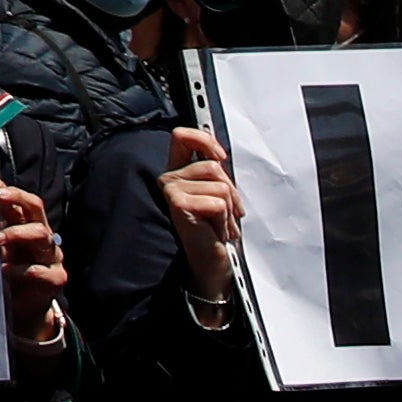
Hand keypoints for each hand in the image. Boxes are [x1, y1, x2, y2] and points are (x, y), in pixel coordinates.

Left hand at [0, 178, 68, 355]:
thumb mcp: (0, 248)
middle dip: (17, 198)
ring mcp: (52, 256)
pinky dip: (21, 269)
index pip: (23, 201)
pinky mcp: (56, 278)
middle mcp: (42, 237)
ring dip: (17, 233)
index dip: (10, 190)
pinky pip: (40, 270)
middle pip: (36, 208)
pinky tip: (5, 270)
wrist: (24, 308)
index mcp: (28, 226)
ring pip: (42, 235)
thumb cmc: (9, 273)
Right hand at [154, 127, 245, 314]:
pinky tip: (216, 231)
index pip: (183, 136)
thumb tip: (221, 153)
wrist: (211, 265)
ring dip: (229, 209)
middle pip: (213, 166)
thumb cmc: (215, 232)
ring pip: (220, 185)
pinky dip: (225, 219)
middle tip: (225, 213)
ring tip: (220, 224)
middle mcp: (170, 178)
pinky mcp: (179, 204)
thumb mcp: (219, 196)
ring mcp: (172, 191)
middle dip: (230, 192)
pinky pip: (218, 202)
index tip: (220, 155)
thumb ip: (216, 173)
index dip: (204, 139)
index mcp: (179, 171)